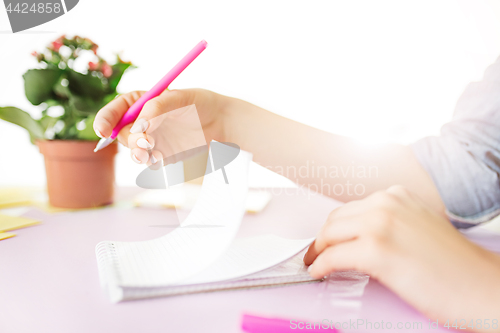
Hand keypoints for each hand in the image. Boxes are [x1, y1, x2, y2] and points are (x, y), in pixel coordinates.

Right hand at [93, 89, 229, 163]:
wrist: (224, 124)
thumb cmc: (203, 103)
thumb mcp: (181, 97)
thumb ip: (158, 108)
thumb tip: (139, 126)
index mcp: (142, 102)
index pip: (116, 110)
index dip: (105, 119)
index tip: (101, 130)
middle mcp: (144, 122)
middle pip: (122, 134)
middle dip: (130, 140)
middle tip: (146, 142)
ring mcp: (153, 140)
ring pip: (135, 152)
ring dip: (140, 154)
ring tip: (155, 151)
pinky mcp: (165, 155)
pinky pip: (152, 163)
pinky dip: (154, 162)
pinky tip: (163, 158)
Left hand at [303, 185, 499, 329]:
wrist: (483, 286)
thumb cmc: (455, 265)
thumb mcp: (418, 226)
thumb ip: (389, 222)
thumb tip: (357, 236)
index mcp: (397, 194)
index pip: (350, 208)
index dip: (335, 227)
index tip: (326, 239)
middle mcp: (386, 203)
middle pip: (335, 219)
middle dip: (321, 238)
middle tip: (315, 253)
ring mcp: (380, 224)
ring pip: (329, 235)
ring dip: (317, 251)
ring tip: (315, 263)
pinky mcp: (376, 250)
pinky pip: (332, 257)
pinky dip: (320, 266)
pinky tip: (318, 272)